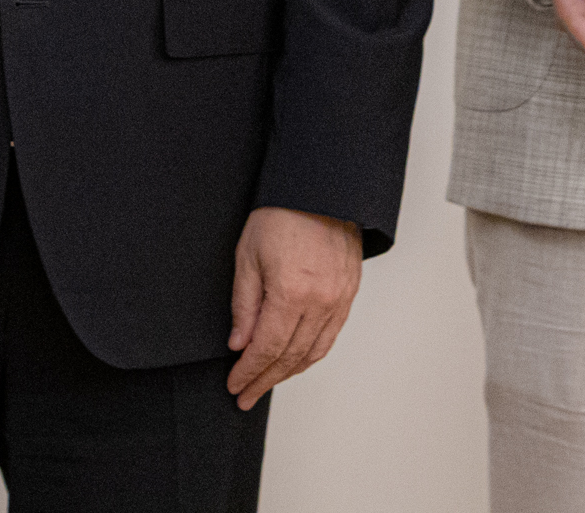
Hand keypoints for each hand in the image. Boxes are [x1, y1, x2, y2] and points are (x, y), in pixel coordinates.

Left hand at [225, 207, 362, 409]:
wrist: (320, 188)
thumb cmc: (280, 214)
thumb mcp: (248, 256)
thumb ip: (245, 304)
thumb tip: (239, 344)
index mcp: (292, 293)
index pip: (267, 348)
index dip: (249, 371)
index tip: (234, 385)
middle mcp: (320, 302)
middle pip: (291, 357)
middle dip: (265, 380)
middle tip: (246, 395)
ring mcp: (339, 300)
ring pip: (314, 352)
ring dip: (289, 373)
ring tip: (266, 383)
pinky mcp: (349, 293)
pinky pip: (331, 336)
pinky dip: (311, 355)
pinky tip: (296, 361)